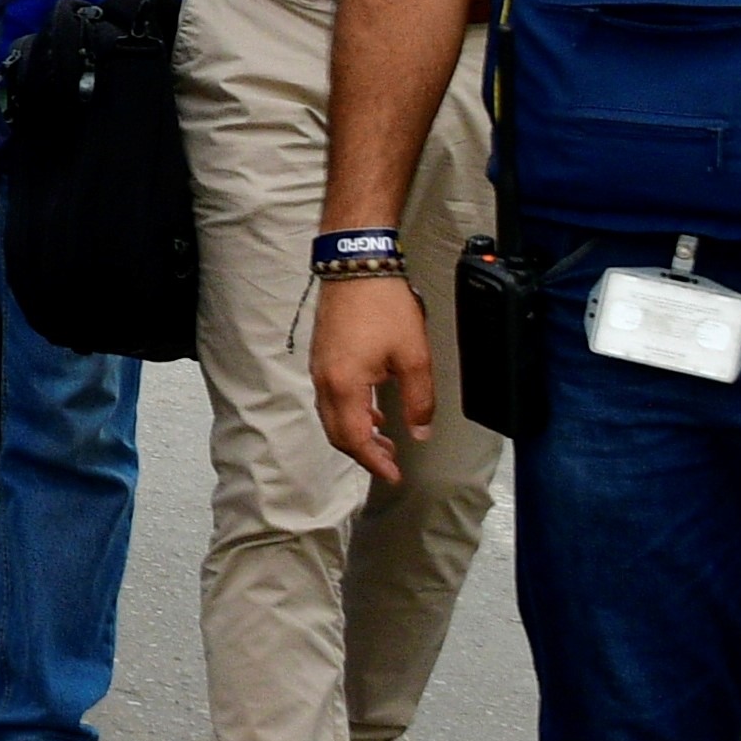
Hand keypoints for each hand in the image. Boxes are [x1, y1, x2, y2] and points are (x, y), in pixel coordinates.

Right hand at [312, 274, 433, 485]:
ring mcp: (319, 368)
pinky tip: (372, 410)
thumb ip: (419, 400)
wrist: (357, 266)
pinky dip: (350, 414)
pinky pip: (330, 398)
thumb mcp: (414, 356)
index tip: (394, 475)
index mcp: (345, 386)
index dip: (375, 462)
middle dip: (364, 453)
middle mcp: (324, 381)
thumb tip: (420, 432)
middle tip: (390, 463)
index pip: (355, 439)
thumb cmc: (384, 306)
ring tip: (385, 441)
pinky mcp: (322, 356)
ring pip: (332, 416)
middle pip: (337, 433)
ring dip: (356, 434)